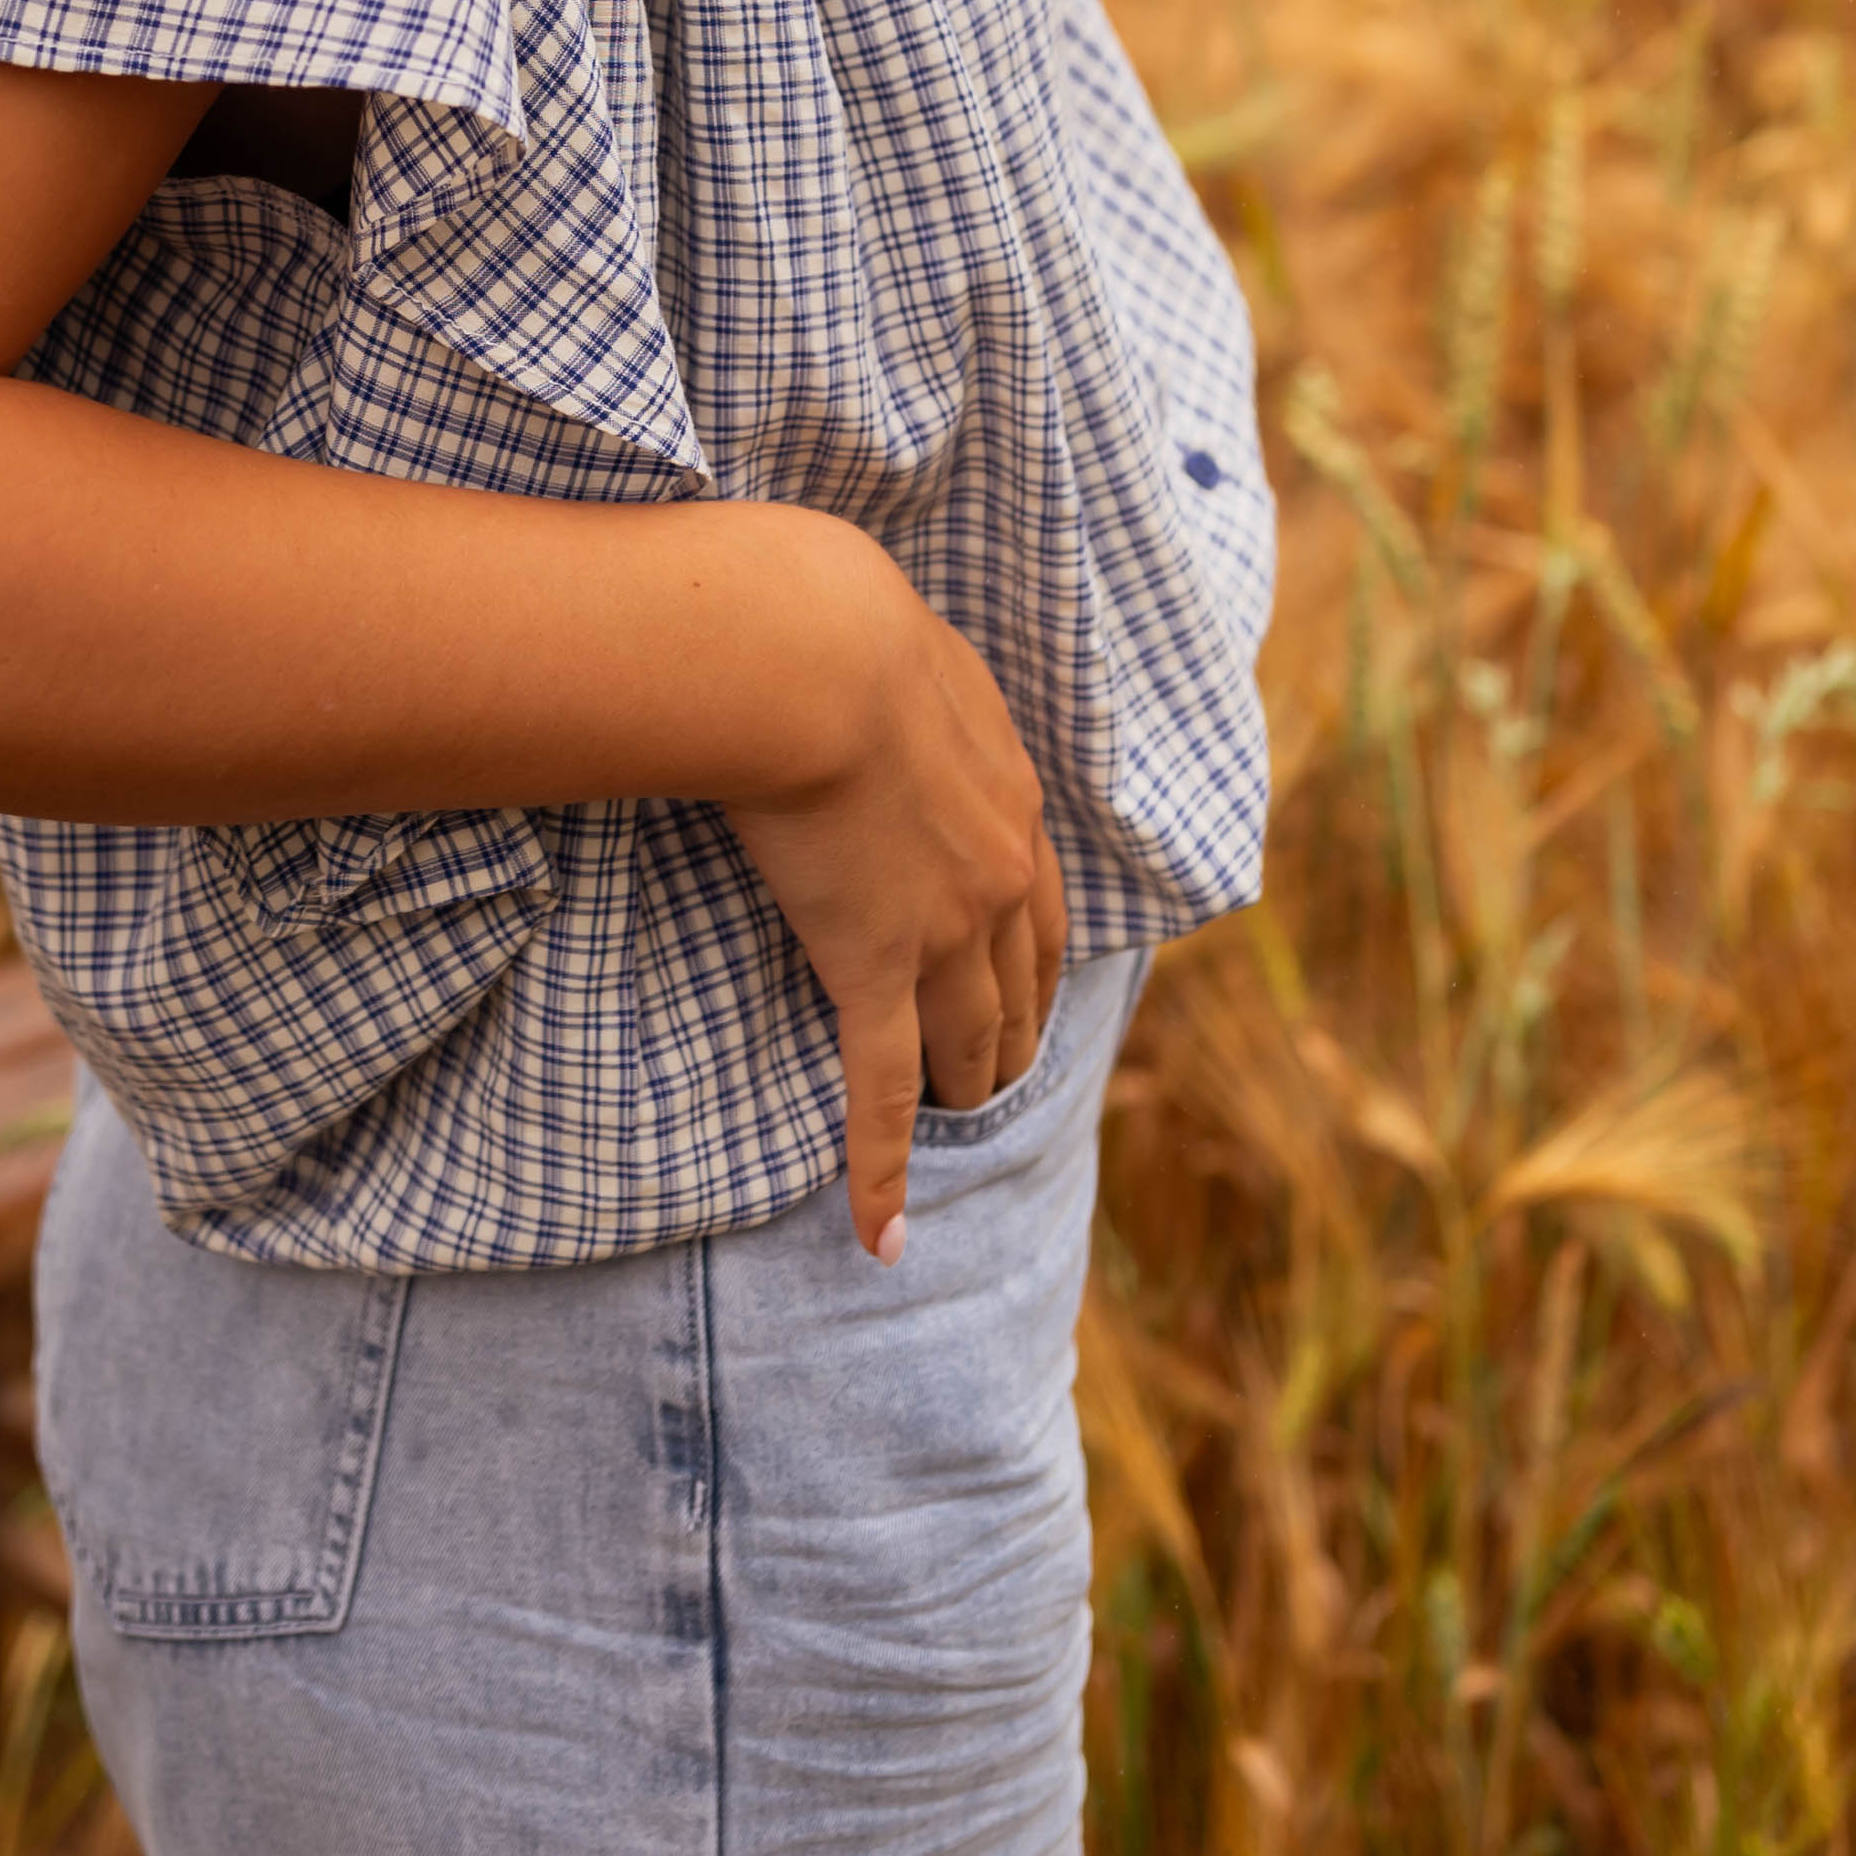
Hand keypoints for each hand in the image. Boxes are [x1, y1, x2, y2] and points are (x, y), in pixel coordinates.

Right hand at [717, 521, 1068, 1263]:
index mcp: (1013, 803)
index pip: (1043, 912)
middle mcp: (999, 881)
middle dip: (1011, 1040)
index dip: (1034, 966)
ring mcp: (941, 934)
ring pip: (968, 1043)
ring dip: (967, 1089)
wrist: (813, 654)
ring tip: (957, 1127)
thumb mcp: (904, 647)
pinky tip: (880, 1233)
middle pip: (1019, 991)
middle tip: (995, 1078)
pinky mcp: (874, 968)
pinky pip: (881, 1090)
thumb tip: (876, 671)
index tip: (1023, 996)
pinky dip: (882, 1167)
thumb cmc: (837, 622)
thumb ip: (915, 689)